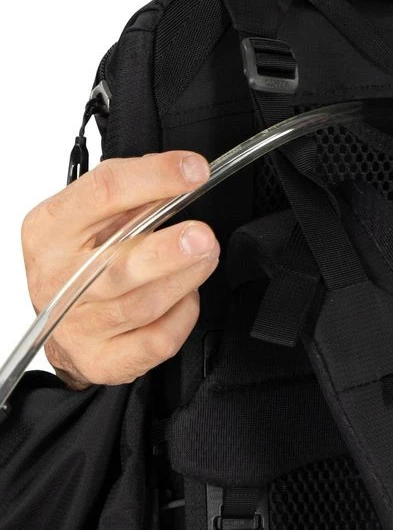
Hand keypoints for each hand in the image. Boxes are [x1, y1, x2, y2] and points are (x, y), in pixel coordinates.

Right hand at [21, 152, 219, 389]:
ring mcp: (78, 324)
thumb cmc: (81, 259)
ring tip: (204, 256)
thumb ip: (133, 195)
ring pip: (145, 303)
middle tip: (203, 236)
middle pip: (118, 266)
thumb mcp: (93, 216)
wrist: (60, 320)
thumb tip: (186, 173)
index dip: (155, 177)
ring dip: (187, 277)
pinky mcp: (103, 358)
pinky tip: (185, 296)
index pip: (103, 193)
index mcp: (51, 229)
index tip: (196, 171)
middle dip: (168, 251)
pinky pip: (157, 340)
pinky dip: (183, 315)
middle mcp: (58, 278)